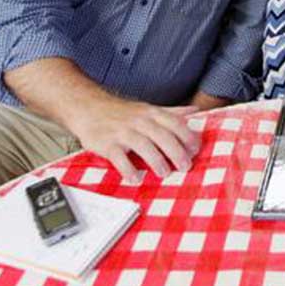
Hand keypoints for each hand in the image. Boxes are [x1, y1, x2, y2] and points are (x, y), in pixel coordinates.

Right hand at [70, 96, 201, 182]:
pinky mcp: (107, 143)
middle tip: (185, 167)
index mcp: (152, 113)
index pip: (175, 123)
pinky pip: (119, 157)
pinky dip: (128, 169)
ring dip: (156, 160)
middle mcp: (139, 121)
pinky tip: (135, 178)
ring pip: (143, 145)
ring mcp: (123, 131)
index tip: (196, 150)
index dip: (187, 137)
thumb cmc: (123, 112)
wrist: (88, 107)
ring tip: (164, 173)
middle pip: (162, 135)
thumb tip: (196, 111)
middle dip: (176, 152)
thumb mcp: (149, 109)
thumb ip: (172, 112)